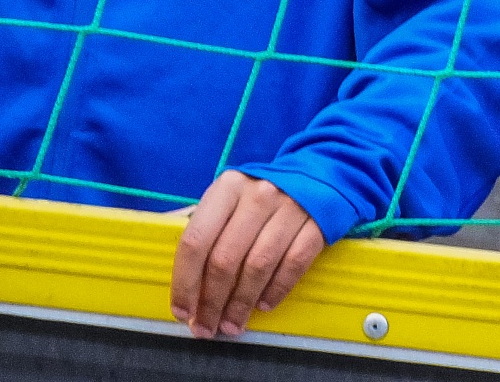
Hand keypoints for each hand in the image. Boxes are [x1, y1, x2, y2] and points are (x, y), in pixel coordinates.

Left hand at [170, 170, 324, 339]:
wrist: (317, 173)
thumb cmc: (260, 195)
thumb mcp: (229, 199)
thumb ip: (207, 230)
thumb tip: (186, 286)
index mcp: (227, 187)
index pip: (196, 240)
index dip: (185, 282)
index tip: (182, 311)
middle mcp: (257, 196)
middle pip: (225, 259)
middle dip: (212, 302)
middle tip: (206, 327)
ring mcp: (289, 209)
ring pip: (257, 267)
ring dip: (240, 304)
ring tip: (232, 324)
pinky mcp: (316, 225)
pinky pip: (291, 266)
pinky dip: (275, 291)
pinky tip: (263, 305)